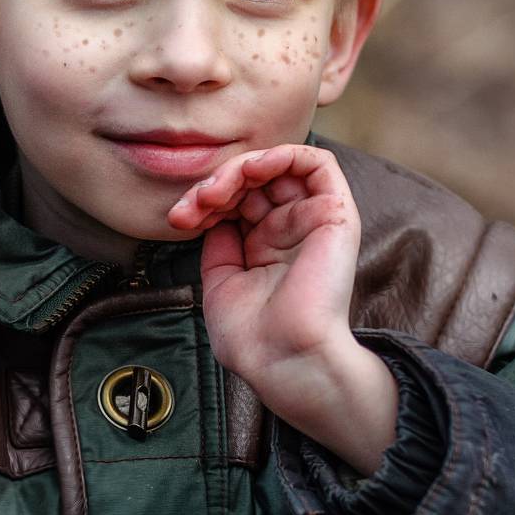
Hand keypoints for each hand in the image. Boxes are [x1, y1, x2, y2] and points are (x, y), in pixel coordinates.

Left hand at [167, 145, 397, 472]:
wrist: (284, 359)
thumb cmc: (254, 338)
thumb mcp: (221, 284)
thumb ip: (220, 245)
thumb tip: (216, 217)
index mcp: (267, 249)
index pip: (236, 202)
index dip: (205, 200)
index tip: (178, 219)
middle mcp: (292, 232)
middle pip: (253, 182)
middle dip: (216, 184)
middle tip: (195, 204)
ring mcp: (314, 222)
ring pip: (280, 167)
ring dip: (242, 168)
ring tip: (217, 190)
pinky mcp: (336, 215)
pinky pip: (317, 163)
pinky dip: (282, 155)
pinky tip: (253, 170)